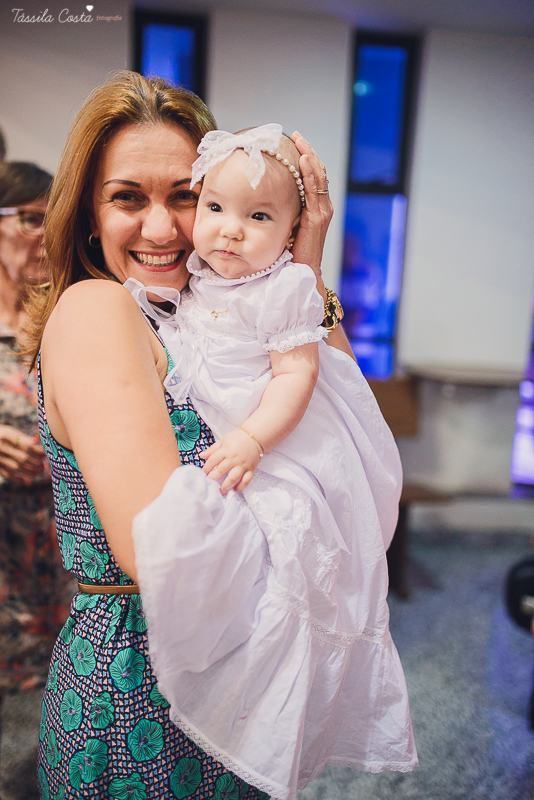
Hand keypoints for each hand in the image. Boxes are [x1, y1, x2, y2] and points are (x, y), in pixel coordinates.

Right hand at [0, 425, 46, 483]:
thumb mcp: (9, 431)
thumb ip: (22, 437)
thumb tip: (37, 442)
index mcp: (5, 435)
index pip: (25, 445)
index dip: (36, 451)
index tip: (44, 455)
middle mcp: (0, 447)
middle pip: (21, 457)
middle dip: (34, 463)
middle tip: (42, 466)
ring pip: (15, 467)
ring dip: (28, 472)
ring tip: (37, 473)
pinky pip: (6, 474)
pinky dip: (17, 478)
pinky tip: (26, 481)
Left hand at [199, 429, 261, 494]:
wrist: (255, 437)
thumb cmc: (237, 438)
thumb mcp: (223, 440)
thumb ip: (212, 449)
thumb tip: (201, 455)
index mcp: (226, 450)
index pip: (213, 461)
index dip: (206, 468)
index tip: (202, 474)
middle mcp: (234, 459)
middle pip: (221, 471)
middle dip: (213, 479)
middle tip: (208, 485)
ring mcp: (243, 465)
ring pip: (233, 478)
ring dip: (226, 486)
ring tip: (220, 491)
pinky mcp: (251, 469)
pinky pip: (246, 481)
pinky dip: (241, 487)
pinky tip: (234, 489)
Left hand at [290, 131, 332, 298]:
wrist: (302, 272)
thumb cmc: (291, 252)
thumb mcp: (285, 225)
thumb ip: (281, 209)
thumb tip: (262, 196)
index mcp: (314, 207)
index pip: (311, 176)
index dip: (304, 158)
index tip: (293, 142)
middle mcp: (321, 206)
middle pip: (317, 171)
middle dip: (307, 151)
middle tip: (296, 135)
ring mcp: (321, 211)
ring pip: (318, 177)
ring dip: (309, 157)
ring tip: (300, 142)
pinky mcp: (317, 218)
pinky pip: (315, 191)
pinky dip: (310, 174)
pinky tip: (304, 161)